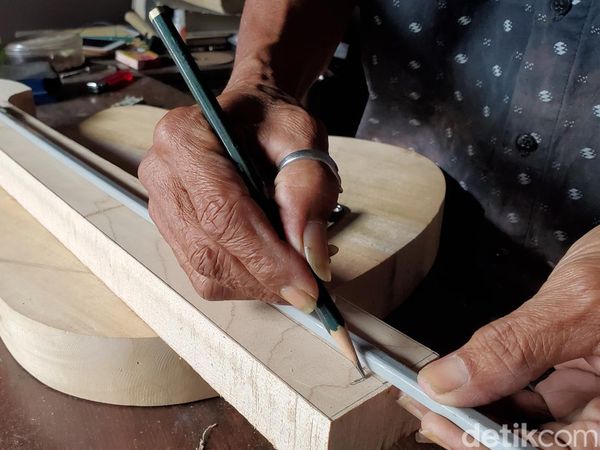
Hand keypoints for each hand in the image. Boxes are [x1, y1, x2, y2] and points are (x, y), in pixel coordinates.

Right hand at [138, 82, 339, 309]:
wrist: (249, 115)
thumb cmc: (272, 119)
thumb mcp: (303, 137)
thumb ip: (309, 191)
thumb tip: (310, 257)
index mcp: (185, 137)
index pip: (223, 214)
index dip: (267, 258)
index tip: (307, 286)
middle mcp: (161, 173)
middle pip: (210, 251)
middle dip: (265, 277)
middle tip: (310, 286)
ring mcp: (160, 204)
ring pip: (206, 270)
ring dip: (257, 283)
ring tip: (295, 269)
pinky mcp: (171, 228)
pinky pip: (204, 272)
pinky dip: (245, 279)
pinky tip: (271, 264)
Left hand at [400, 226, 599, 448]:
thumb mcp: (577, 304)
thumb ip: (515, 348)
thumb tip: (447, 383)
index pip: (555, 447)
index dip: (493, 444)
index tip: (444, 425)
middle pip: (542, 438)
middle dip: (483, 428)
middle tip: (431, 410)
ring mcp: (599, 390)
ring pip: (538, 418)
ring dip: (489, 408)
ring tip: (443, 393)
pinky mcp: (586, 369)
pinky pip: (542, 392)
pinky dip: (505, 387)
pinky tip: (473, 378)